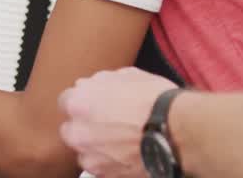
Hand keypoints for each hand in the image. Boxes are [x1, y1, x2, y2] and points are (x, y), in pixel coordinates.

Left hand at [59, 67, 177, 177]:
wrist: (176, 132)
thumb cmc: (155, 101)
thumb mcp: (128, 75)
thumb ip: (101, 82)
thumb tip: (91, 85)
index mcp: (79, 103)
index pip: (66, 100)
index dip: (83, 100)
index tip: (94, 102)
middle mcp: (78, 133)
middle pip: (72, 129)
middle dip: (85, 126)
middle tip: (108, 122)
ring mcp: (90, 158)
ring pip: (85, 151)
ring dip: (97, 146)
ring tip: (121, 140)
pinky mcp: (105, 176)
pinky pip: (101, 167)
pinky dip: (110, 162)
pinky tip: (127, 153)